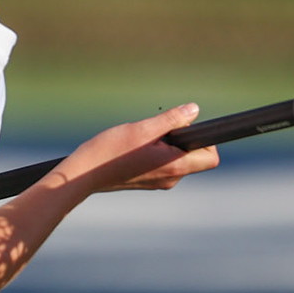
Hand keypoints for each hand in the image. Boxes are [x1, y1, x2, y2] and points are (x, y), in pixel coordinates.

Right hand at [53, 103, 219, 193]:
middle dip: (184, 139)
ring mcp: (160, 182)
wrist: (82, 175)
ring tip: (142, 139)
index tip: (184, 128)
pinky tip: (135, 147)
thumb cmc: (110, 151)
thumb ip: (172, 120)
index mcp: (174, 166)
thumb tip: (194, 111)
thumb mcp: (143, 129)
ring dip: (168, 145)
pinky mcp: (149, 181)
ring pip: (178, 159)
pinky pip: (164, 164)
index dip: (205, 140)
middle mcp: (171, 178)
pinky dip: (157, 152)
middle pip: (196, 158)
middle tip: (158, 130)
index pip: (210, 157)